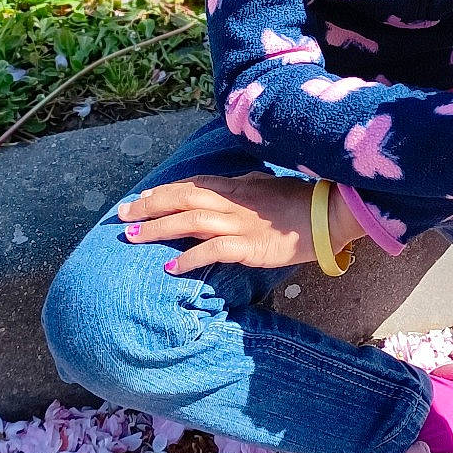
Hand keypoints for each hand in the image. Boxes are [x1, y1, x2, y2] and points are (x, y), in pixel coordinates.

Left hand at [116, 174, 363, 274]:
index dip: (163, 192)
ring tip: (135, 237)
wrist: (329, 213)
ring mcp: (240, 224)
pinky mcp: (250, 246)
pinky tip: (172, 267)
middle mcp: (233, 202)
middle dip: (149, 206)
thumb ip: (243, 190)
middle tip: (124, 216)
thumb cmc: (301, 202)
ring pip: (190, 220)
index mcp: (236, 186)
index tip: (141, 199)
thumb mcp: (266, 188)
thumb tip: (225, 192)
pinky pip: (213, 250)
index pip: (191, 185)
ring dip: (159, 228)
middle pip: (182, 198)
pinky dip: (190, 257)